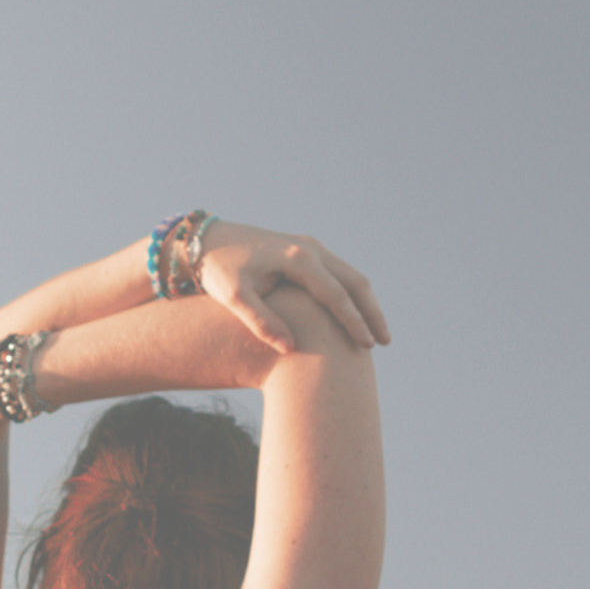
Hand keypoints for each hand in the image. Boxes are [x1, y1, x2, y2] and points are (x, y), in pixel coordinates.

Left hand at [195, 223, 389, 352]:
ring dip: (366, 303)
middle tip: (383, 342)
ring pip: (350, 275)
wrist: (206, 240)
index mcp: (296, 258)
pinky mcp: (305, 251)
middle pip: (354, 281)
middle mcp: (309, 248)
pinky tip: (355, 316)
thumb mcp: (234, 297)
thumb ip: (261, 321)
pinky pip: (338, 273)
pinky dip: (352, 294)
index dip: (353, 321)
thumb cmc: (217, 270)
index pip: (335, 294)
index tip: (366, 345)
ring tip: (376, 333)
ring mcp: (309, 247)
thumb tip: (290, 348)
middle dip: (371, 312)